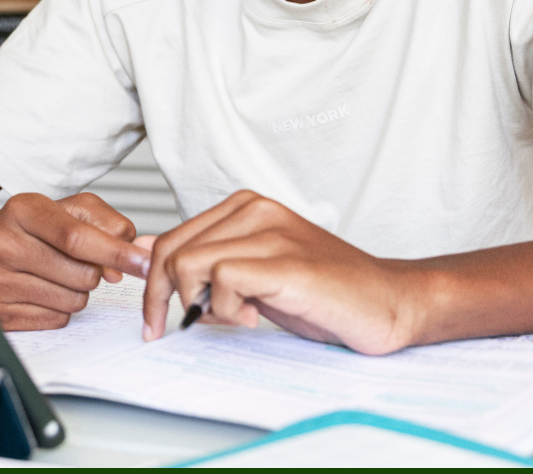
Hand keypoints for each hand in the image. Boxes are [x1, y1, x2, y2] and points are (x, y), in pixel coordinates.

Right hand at [0, 191, 150, 330]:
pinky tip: (43, 288)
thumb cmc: (32, 225)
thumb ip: (107, 224)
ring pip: (73, 300)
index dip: (116, 252)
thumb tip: (128, 261)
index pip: (77, 236)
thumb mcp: (68, 207)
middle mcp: (4, 244)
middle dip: (94, 270)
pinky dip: (60, 308)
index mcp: (23, 209)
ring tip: (56, 271)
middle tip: (76, 259)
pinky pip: (55, 320)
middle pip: (81, 273)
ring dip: (78, 290)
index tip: (146, 263)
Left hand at [141, 190, 424, 354]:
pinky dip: (226, 310)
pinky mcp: (286, 262)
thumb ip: (206, 260)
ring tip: (235, 318)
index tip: (157, 319)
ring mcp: (271, 232)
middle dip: (164, 298)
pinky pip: (224, 279)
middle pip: (173, 250)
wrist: (386, 301)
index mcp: (245, 207)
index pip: (172, 238)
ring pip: (191, 262)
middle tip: (185, 326)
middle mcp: (255, 210)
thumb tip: (147, 252)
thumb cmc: (322, 291)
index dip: (155, 284)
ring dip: (199, 304)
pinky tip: (254, 318)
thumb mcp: (252, 273)